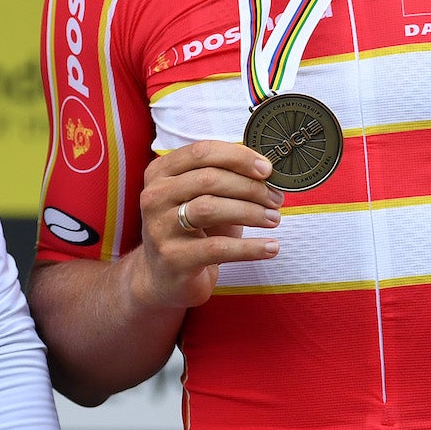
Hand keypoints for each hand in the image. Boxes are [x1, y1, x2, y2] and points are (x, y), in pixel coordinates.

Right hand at [126, 139, 283, 309]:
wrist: (164, 277)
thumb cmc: (191, 231)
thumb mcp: (201, 199)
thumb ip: (224, 179)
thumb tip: (267, 170)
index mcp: (160, 173)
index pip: (201, 152)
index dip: (239, 157)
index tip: (267, 169)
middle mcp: (155, 196)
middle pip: (208, 179)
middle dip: (250, 187)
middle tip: (276, 199)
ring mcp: (160, 227)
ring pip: (210, 208)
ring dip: (251, 212)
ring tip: (274, 219)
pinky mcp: (173, 258)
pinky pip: (217, 248)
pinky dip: (250, 247)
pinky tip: (271, 247)